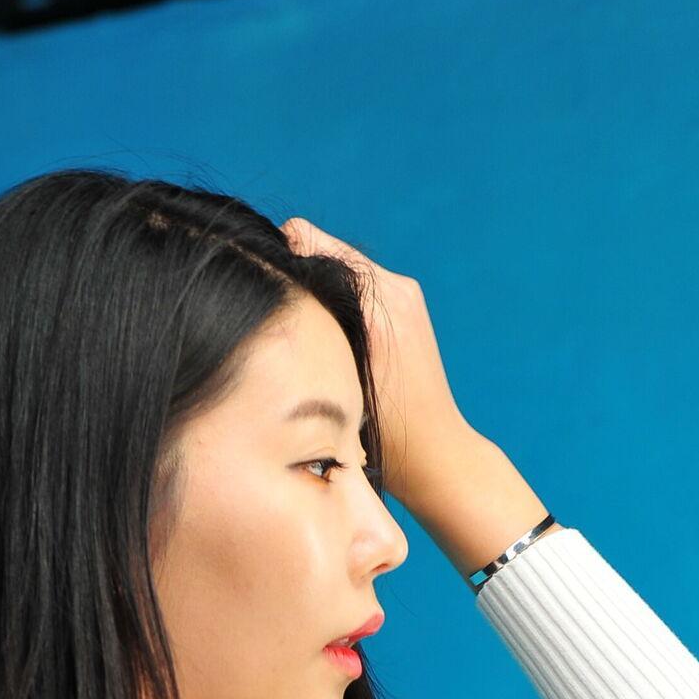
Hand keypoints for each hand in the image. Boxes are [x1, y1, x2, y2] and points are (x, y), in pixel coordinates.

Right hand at [279, 216, 475, 513]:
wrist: (436, 454)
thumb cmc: (385, 434)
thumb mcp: (336, 384)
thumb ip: (313, 325)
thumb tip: (276, 279)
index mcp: (376, 306)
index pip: (310, 244)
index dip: (280, 258)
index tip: (263, 288)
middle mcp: (396, 289)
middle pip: (327, 253)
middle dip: (300, 271)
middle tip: (278, 308)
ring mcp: (406, 294)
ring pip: (343, 268)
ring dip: (322, 287)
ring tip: (307, 326)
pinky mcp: (410, 304)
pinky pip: (363, 285)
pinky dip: (342, 299)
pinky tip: (332, 334)